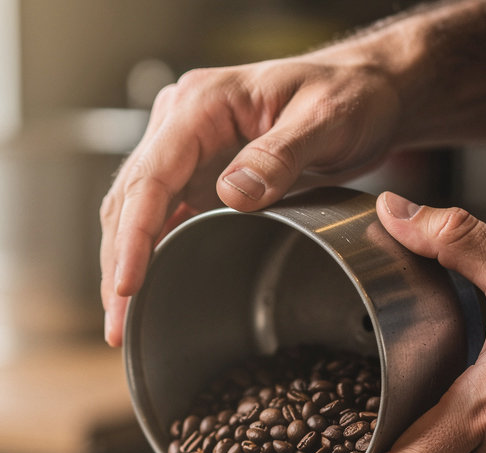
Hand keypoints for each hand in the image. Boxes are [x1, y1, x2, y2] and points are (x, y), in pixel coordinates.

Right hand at [99, 42, 403, 345]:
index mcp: (202, 105)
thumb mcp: (326, 119)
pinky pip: (161, 219)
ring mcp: (187, 152)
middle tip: (117, 327)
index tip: (127, 285)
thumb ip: (279, 156)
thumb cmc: (350, 95)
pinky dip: (149, 257)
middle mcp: (183, 125)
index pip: (152, 177)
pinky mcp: (199, 176)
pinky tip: (145, 294)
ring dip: (124, 267)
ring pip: (135, 213)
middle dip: (117, 266)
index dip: (134, 236)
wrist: (368, 91)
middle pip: (130, 200)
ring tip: (121, 324)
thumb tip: (231, 195)